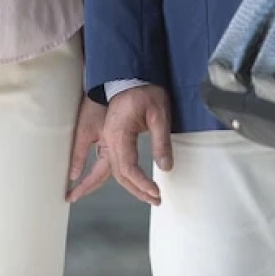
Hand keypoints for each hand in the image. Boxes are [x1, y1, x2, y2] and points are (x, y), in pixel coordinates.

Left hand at [65, 95, 111, 202]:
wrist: (111, 88)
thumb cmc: (97, 106)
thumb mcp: (84, 129)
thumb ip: (79, 153)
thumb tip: (73, 174)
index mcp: (108, 150)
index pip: (96, 176)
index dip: (83, 188)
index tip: (71, 197)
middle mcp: (113, 150)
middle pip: (102, 177)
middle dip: (87, 188)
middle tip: (72, 196)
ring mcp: (115, 144)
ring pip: (107, 170)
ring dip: (94, 181)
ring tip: (80, 189)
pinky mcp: (113, 138)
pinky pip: (108, 160)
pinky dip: (98, 170)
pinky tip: (93, 171)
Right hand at [100, 84, 173, 206]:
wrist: (130, 75)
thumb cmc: (145, 91)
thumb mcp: (159, 114)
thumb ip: (161, 141)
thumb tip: (166, 167)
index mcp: (119, 135)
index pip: (129, 168)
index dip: (142, 184)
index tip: (157, 192)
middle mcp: (109, 140)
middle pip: (120, 174)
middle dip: (137, 190)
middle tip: (156, 200)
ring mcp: (108, 139)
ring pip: (115, 171)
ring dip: (131, 186)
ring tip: (148, 197)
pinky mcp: (111, 138)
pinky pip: (114, 163)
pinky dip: (124, 177)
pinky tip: (135, 183)